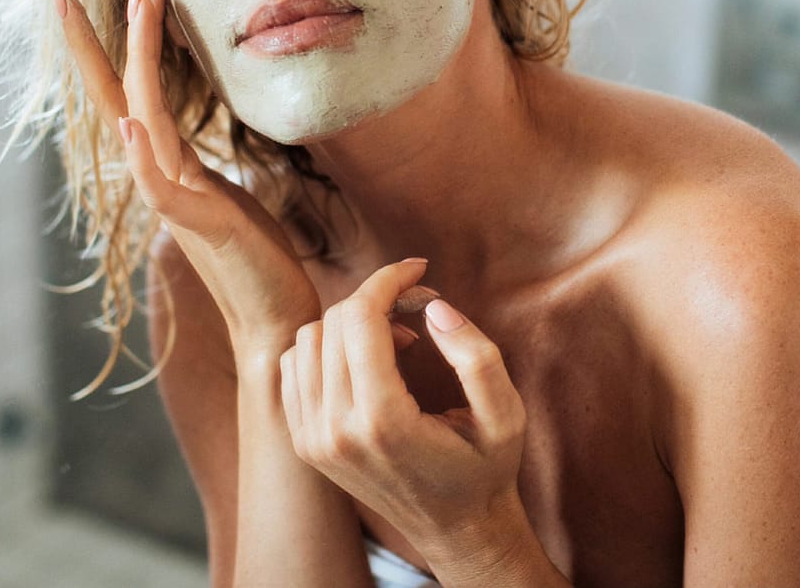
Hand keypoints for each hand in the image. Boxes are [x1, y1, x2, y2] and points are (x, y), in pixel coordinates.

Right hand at [56, 0, 318, 350]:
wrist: (275, 324)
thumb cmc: (257, 263)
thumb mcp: (227, 198)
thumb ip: (196, 169)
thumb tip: (179, 142)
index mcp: (172, 165)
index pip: (135, 90)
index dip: (126, 39)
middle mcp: (164, 175)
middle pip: (126, 90)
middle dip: (120, 29)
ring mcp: (177, 200)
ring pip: (145, 118)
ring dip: (141, 59)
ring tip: (137, 3)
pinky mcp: (201, 228)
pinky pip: (162, 188)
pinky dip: (144, 158)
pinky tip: (134, 126)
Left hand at [279, 260, 530, 559]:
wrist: (456, 530)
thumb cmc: (485, 469)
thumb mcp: (505, 414)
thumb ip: (476, 356)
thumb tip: (433, 306)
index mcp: (382, 422)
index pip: (359, 317)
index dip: (388, 279)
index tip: (420, 270)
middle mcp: (335, 432)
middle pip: (333, 322)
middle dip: (376, 297)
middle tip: (418, 306)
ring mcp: (313, 440)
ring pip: (307, 339)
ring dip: (349, 322)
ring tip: (396, 338)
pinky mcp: (305, 443)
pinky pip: (293, 368)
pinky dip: (325, 347)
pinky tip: (367, 360)